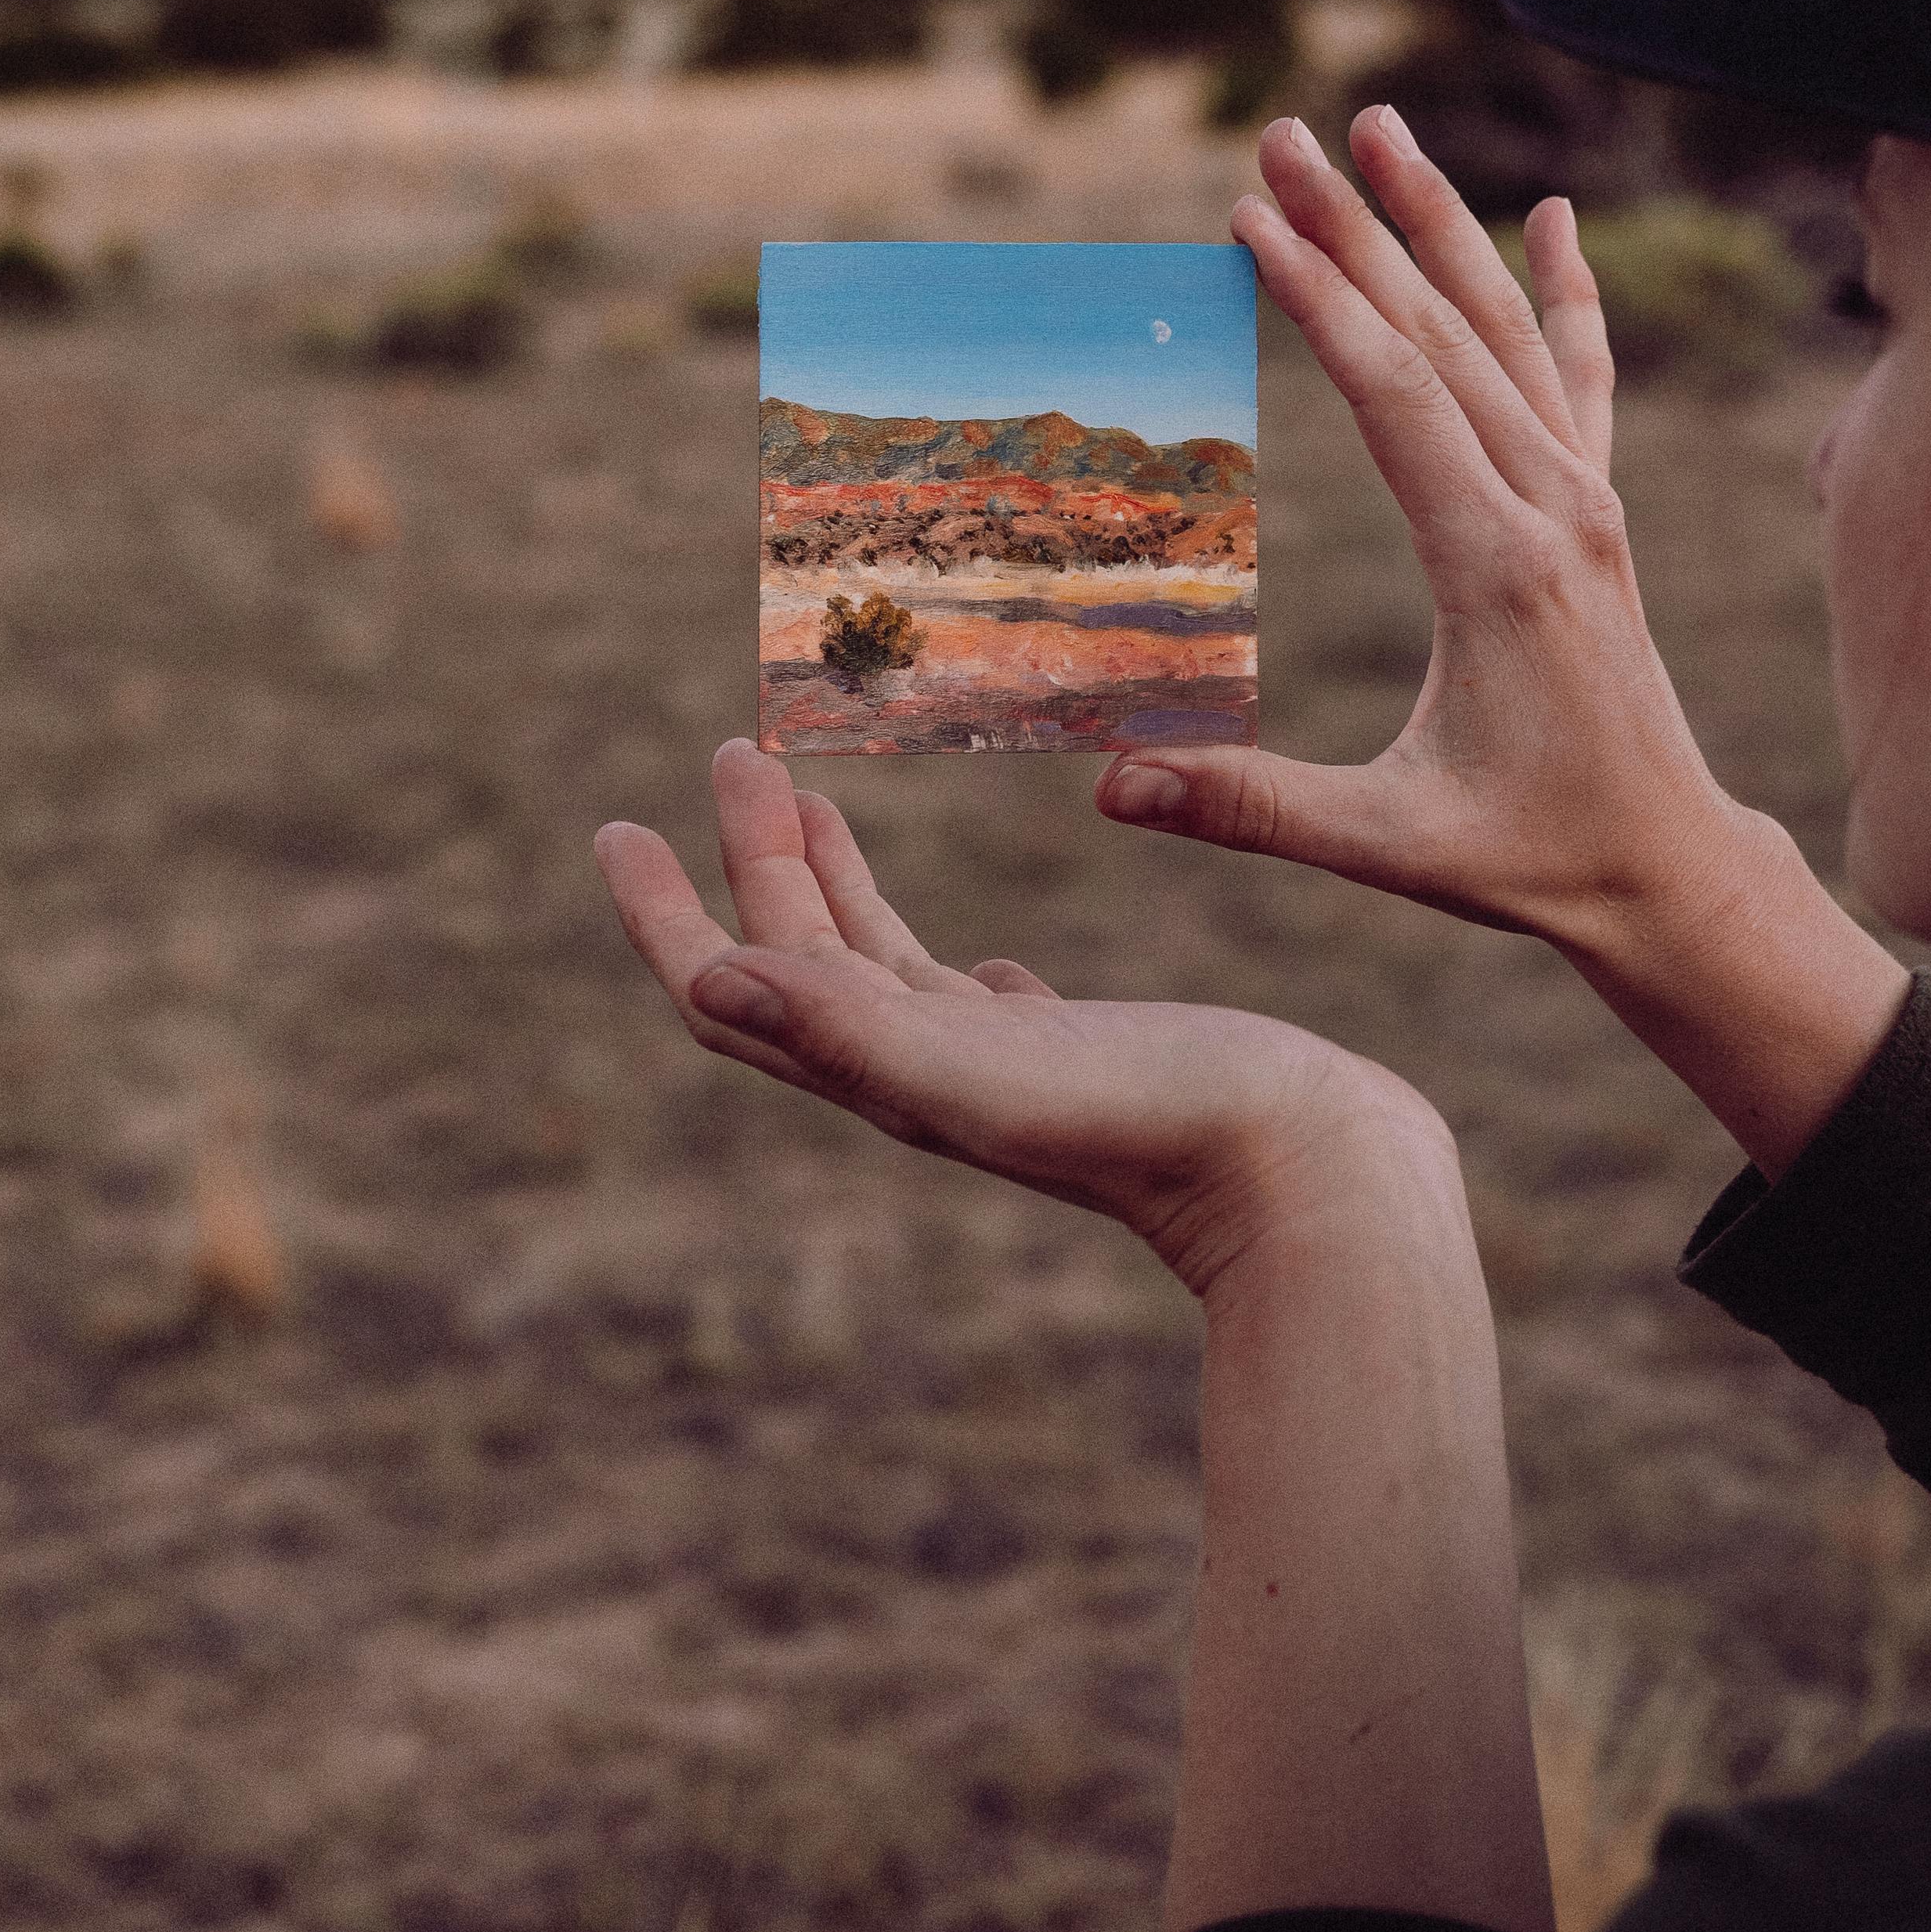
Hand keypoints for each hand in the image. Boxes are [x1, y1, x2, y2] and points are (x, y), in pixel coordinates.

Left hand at [595, 740, 1437, 1298]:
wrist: (1313, 1181)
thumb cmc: (1155, 1122)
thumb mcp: (978, 1067)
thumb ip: (844, 1025)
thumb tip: (706, 978)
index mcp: (886, 1073)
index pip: (735, 991)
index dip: (665, 914)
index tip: (617, 824)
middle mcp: (929, 1075)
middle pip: (801, 957)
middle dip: (754, 857)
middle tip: (735, 750)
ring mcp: (1006, 1070)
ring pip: (885, 968)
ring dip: (835, 883)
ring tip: (809, 797)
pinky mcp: (1083, 1059)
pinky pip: (980, 1003)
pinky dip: (937, 954)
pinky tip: (961, 950)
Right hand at [1092, 107, 1729, 960]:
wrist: (1672, 871)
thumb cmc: (1536, 859)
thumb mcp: (1392, 845)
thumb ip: (1253, 806)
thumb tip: (1110, 790)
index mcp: (1498, 567)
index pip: (1397, 398)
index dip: (1322, 301)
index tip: (1255, 216)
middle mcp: (1554, 508)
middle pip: (1442, 336)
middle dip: (1357, 226)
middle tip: (1285, 134)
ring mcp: (1587, 502)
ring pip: (1507, 334)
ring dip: (1439, 228)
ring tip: (1384, 130)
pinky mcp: (1599, 513)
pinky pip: (1580, 376)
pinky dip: (1566, 292)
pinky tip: (1554, 219)